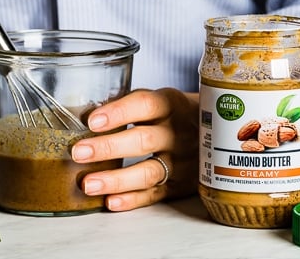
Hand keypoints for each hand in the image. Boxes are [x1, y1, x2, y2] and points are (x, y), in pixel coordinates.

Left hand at [71, 88, 198, 210]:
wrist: (220, 132)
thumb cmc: (175, 113)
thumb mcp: (160, 99)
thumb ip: (129, 104)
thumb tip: (85, 112)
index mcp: (171, 104)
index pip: (145, 105)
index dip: (118, 112)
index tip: (91, 120)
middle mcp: (179, 133)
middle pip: (144, 141)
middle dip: (109, 147)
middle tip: (79, 152)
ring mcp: (182, 161)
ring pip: (149, 172)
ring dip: (117, 179)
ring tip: (88, 184)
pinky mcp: (181, 184)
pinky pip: (156, 195)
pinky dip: (132, 200)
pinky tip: (111, 202)